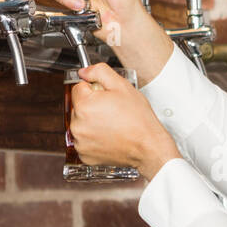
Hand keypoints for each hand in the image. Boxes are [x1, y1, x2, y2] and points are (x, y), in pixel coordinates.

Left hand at [69, 62, 180, 179]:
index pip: (78, 88)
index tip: (107, 98)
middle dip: (92, 107)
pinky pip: (84, 141)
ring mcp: (80, 142)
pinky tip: (109, 137)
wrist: (148, 147)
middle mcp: (77, 125)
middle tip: (113, 112)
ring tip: (112, 125)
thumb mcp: (122, 86)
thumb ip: (99, 72)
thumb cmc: (138, 119)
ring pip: (81, 124)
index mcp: (84, 105)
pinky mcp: (85, 155)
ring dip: (92, 123)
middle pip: (78, 107)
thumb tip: (84, 72)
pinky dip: (94, 139)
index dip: (94, 90)